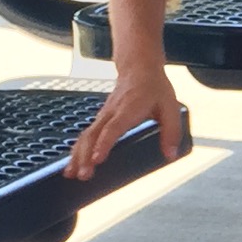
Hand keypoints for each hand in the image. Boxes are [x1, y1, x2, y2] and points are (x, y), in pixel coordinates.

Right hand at [65, 60, 182, 178]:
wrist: (139, 67)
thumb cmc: (153, 87)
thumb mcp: (171, 107)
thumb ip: (171, 132)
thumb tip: (170, 155)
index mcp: (128, 109)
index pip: (113, 128)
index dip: (104, 144)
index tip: (97, 159)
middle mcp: (111, 112)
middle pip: (93, 135)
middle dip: (85, 156)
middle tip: (83, 174)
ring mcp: (103, 115)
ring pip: (85, 135)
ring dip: (77, 155)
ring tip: (70, 174)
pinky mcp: (101, 118)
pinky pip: (86, 134)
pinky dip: (77, 149)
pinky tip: (73, 163)